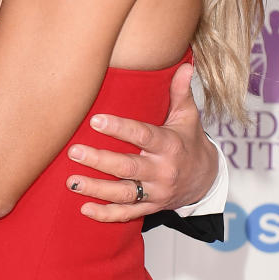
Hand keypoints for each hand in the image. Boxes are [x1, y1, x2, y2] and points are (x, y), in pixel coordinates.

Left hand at [64, 62, 217, 222]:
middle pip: (128, 167)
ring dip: (97, 189)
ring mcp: (156, 192)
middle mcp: (162, 171)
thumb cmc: (189, 141)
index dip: (120, 128)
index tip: (96, 120)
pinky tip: (85, 209)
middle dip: (100, 161)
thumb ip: (181, 92)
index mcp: (170, 145)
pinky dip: (106, 214)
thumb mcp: (188, 117)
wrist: (206, 179)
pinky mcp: (151, 207)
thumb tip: (186, 65)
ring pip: (124, 193)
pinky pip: (127, 214)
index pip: (143, 135)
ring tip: (72, 182)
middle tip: (74, 152)